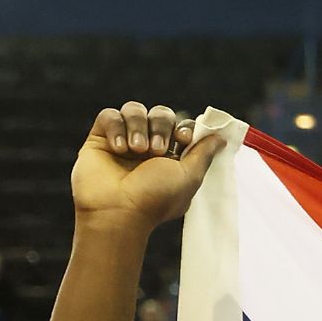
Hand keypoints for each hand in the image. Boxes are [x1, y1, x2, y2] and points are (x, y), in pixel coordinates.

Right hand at [72, 103, 222, 231]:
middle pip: (160, 114)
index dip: (183, 128)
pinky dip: (116, 127)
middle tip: (155, 150)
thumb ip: (204, 154)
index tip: (182, 140)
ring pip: (134, 110)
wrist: (117, 210)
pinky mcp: (100, 138)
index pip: (181, 126)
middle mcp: (149, 146)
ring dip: (138, 126)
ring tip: (136, 150)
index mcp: (172, 157)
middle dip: (161, 126)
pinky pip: (109, 115)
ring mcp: (124, 141)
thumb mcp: (189, 177)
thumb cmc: (155, 198)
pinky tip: (117, 148)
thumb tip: (221, 138)